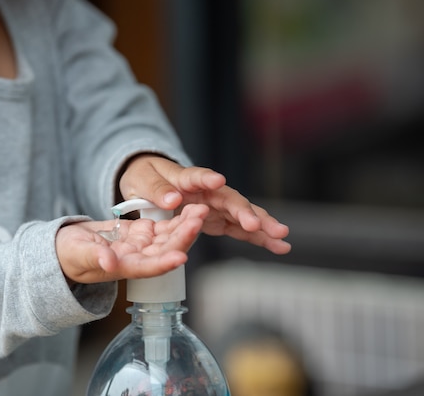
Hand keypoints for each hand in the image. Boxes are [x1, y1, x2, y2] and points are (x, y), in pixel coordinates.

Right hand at [56, 204, 208, 283]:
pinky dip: (176, 218)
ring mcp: (140, 245)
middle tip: (199, 217)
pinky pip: (162, 227)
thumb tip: (109, 263)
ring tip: (200, 209)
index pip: (149, 268)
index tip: (182, 256)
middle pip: (166, 250)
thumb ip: (95, 257)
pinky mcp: (140, 232)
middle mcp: (137, 259)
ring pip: (168, 237)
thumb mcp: (77, 254)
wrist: (65, 247)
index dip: (165, 263)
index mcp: (124, 267)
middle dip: (184, 235)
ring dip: (185, 225)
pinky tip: (189, 207)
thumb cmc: (68, 255)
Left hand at [119, 155, 290, 254]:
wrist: (148, 183)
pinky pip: (240, 229)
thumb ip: (156, 190)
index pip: (197, 177)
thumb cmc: (145, 178)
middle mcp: (207, 190)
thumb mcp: (141, 181)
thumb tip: (171, 199)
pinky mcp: (218, 219)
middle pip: (229, 199)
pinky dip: (258, 238)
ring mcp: (215, 205)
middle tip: (259, 224)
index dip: (207, 179)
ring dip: (262, 226)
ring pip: (242, 214)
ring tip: (282, 237)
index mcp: (185, 178)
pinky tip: (277, 246)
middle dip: (245, 211)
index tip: (217, 181)